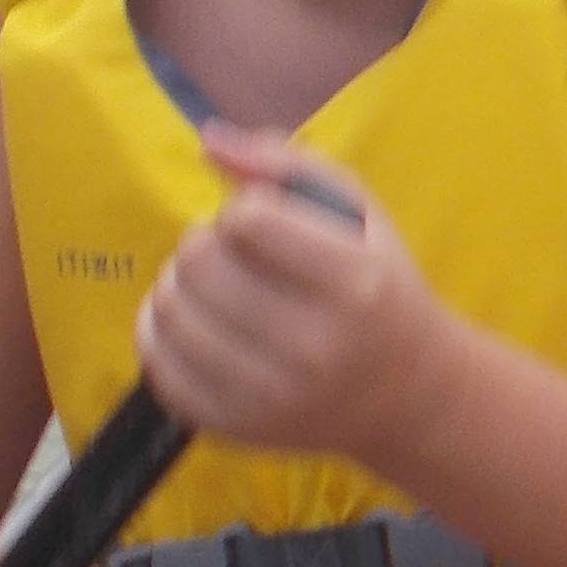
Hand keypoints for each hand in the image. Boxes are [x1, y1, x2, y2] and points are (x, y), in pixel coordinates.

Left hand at [132, 129, 444, 468]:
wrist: (408, 396)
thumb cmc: (380, 289)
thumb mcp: (362, 215)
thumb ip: (289, 166)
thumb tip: (207, 140)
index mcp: (355, 286)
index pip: (247, 219)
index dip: (244, 208)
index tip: (265, 222)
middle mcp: (314, 347)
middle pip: (198, 262)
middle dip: (204, 242)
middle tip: (229, 253)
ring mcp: (271, 395)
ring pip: (168, 310)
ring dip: (177, 283)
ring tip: (208, 284)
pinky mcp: (235, 427)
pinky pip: (158, 365)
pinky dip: (158, 331)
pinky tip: (188, 321)